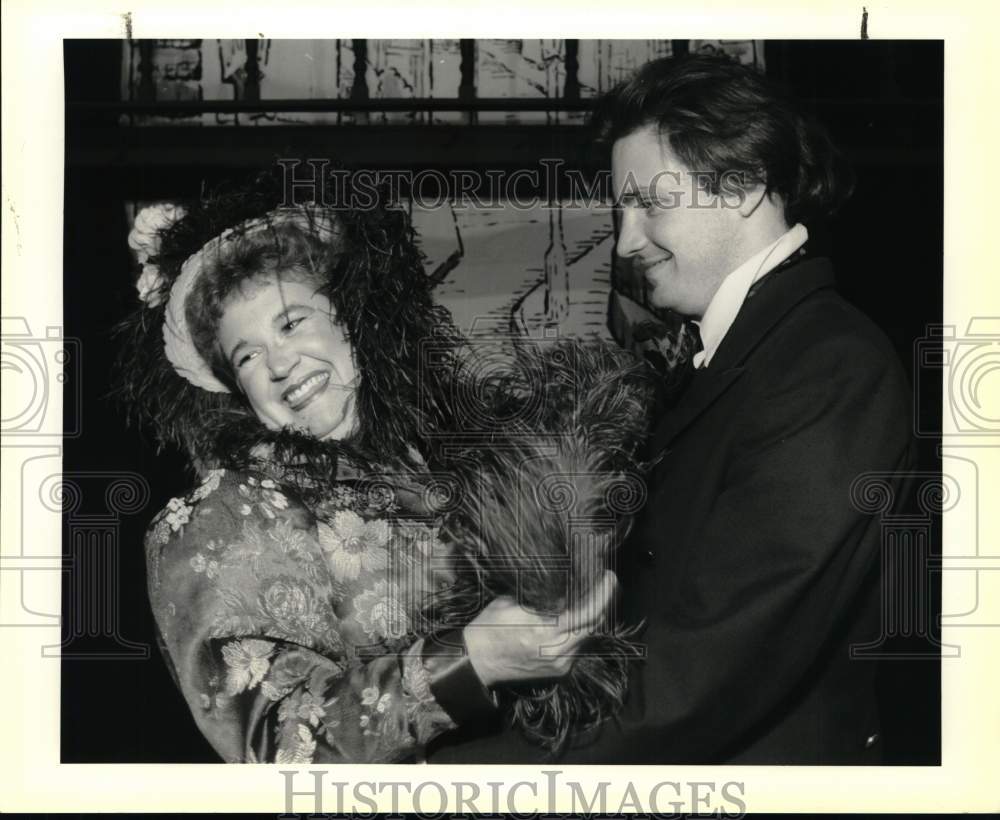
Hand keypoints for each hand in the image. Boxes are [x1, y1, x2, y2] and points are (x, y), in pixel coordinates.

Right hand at [463, 571, 616, 688]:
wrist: (475, 663)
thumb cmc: (488, 628)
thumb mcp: (512, 603)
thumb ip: (542, 598)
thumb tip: (567, 586)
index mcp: (542, 632)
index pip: (586, 614)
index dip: (602, 594)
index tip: (608, 577)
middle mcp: (556, 651)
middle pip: (594, 626)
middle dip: (605, 602)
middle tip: (607, 582)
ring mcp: (560, 664)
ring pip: (589, 637)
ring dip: (594, 616)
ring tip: (595, 594)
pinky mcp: (559, 671)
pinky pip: (579, 646)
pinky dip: (583, 629)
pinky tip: (580, 615)